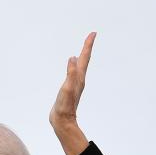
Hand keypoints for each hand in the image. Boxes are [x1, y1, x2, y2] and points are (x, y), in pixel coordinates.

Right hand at [49, 32, 94, 154]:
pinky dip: (75, 66)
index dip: (88, 45)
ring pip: (81, 66)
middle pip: (85, 60)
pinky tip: (73, 66)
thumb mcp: (66, 88)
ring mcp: (75, 84)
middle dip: (87, 47)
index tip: (93, 34)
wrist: (62, 121)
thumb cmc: (64, 106)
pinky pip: (74, 73)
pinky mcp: (70, 88)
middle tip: (91, 36)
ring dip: (83, 56)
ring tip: (84, 49)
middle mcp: (79, 79)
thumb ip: (70, 73)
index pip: (84, 58)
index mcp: (79, 77)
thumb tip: (73, 58)